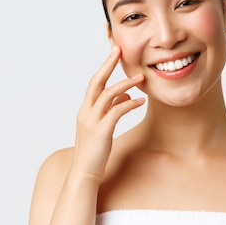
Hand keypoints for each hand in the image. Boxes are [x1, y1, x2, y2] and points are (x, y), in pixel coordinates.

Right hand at [70, 45, 144, 181]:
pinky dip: (129, 104)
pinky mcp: (101, 132)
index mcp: (85, 110)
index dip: (104, 67)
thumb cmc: (94, 152)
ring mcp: (92, 122)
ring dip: (125, 84)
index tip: (114, 52)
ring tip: (141, 78)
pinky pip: (116, 111)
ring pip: (107, 95)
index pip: (94, 83)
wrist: (84, 174)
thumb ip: (111, 110)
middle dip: (108, 64)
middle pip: (96, 82)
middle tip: (119, 50)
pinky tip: (141, 102)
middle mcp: (86, 113)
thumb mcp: (102, 128)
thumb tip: (125, 96)